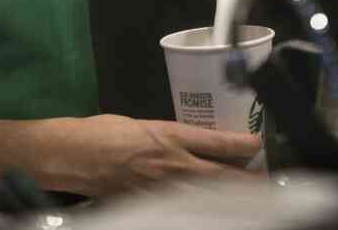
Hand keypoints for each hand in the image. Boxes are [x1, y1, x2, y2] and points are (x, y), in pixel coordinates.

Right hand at [50, 115, 260, 198]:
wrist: (71, 155)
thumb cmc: (103, 133)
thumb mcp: (143, 125)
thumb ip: (170, 136)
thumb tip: (193, 143)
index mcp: (170, 136)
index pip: (216, 142)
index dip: (242, 144)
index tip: (258, 145)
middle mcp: (170, 163)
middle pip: (219, 175)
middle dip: (246, 181)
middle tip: (266, 183)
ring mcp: (160, 189)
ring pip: (205, 197)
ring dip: (229, 199)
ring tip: (249, 202)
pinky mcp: (148, 206)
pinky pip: (182, 210)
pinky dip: (200, 210)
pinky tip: (211, 213)